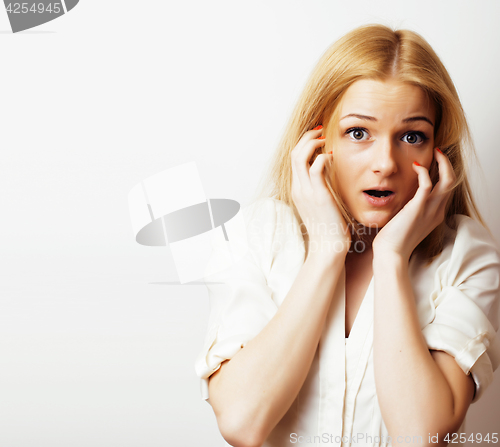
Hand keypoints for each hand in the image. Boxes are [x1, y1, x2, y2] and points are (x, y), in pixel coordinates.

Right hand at [291, 125, 350, 258]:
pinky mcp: (318, 195)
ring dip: (311, 142)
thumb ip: (320, 190)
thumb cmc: (328, 228)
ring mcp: (306, 191)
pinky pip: (315, 168)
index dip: (303, 145)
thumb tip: (328, 178)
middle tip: (319, 130)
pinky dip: (322, 157)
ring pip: (300, 157)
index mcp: (297, 190)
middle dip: (306, 137)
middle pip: (293, 154)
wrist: (328, 246)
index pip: (294, 160)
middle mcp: (298, 189)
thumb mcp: (320, 206)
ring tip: (324, 138)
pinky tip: (332, 156)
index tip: (316, 137)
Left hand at [372, 148, 455, 259]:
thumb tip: (403, 197)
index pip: (447, 190)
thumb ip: (410, 208)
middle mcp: (437, 211)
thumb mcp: (407, 221)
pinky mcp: (417, 208)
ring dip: (443, 163)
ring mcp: (430, 210)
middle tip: (439, 152)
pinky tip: (416, 165)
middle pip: (452, 182)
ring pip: (447, 181)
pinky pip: (427, 184)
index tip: (436, 162)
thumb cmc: (393, 240)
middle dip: (447, 164)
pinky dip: (424, 172)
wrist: (391, 253)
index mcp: (435, 215)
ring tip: (436, 152)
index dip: (444, 174)